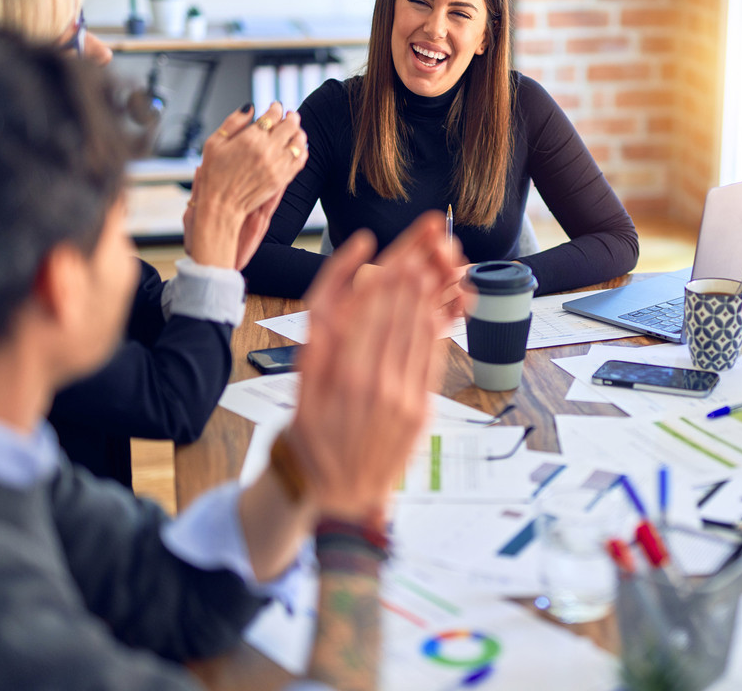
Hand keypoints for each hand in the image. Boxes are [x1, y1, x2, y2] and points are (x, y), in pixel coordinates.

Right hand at [182, 102, 307, 268]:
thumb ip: (234, 122)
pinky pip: (300, 160)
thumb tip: (250, 108)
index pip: (273, 116)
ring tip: (295, 130)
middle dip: (291, 117)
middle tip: (290, 115)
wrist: (222, 205)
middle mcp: (267, 150)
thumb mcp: (215, 142)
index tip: (275, 107)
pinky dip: (302, 151)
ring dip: (299, 132)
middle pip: (290, 126)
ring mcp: (277, 165)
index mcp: (250, 138)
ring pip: (298, 142)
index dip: (276, 108)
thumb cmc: (214, 175)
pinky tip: (298, 148)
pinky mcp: (282, 179)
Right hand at [286, 213, 453, 521]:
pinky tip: (439, 309)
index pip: (367, 314)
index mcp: (341, 376)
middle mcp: (375, 383)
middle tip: (425, 246)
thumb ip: (316, 357)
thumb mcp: (302, 398)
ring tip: (436, 266)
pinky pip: (431, 362)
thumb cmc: (316, 441)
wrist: (343, 496)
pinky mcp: (422, 412)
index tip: (393, 256)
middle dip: (412, 277)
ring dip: (429, 296)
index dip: (383, 281)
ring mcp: (403, 397)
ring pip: (419, 335)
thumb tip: (326, 316)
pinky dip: (436, 331)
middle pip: (397, 316)